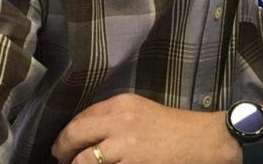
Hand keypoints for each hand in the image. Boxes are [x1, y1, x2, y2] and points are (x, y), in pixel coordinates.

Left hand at [51, 93, 239, 163]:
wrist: (202, 141)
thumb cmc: (174, 128)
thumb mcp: (141, 111)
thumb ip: (115, 117)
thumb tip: (86, 132)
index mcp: (121, 104)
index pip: (80, 117)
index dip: (67, 134)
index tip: (64, 144)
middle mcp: (119, 121)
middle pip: (74, 135)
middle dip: (62, 149)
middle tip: (61, 158)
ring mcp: (125, 146)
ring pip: (83, 160)